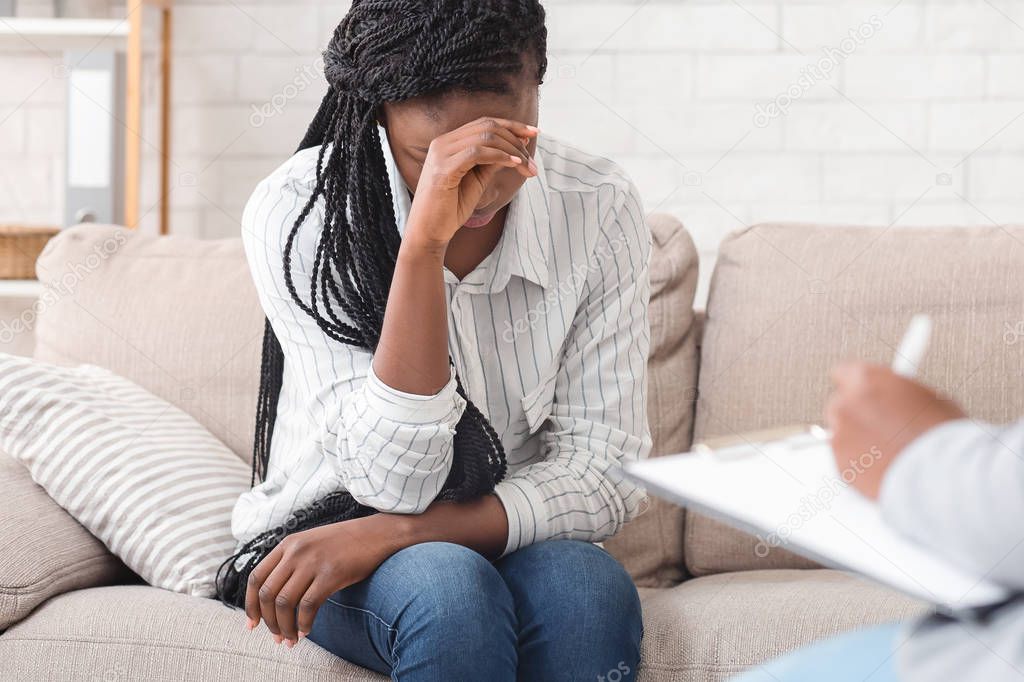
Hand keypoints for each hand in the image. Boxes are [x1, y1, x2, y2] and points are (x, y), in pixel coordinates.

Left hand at [244, 513, 408, 647]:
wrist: (377, 534)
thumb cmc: (345, 543)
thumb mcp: (311, 543)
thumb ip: (291, 562)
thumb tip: (275, 596)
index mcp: (288, 544)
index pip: (255, 577)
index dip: (250, 605)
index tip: (253, 624)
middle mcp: (296, 551)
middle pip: (267, 594)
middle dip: (268, 621)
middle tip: (276, 637)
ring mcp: (313, 562)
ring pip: (285, 602)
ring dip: (285, 627)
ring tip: (290, 639)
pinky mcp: (331, 574)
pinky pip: (308, 606)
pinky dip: (304, 623)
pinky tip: (307, 631)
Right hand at [405, 117, 538, 247]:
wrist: (429, 231)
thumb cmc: (451, 207)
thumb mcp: (477, 179)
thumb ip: (492, 161)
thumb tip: (517, 146)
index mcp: (449, 142)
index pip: (485, 123)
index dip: (512, 125)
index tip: (534, 133)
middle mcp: (443, 142)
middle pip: (488, 126)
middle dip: (516, 140)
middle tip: (532, 162)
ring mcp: (441, 153)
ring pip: (486, 137)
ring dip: (513, 151)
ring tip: (527, 167)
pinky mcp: (443, 169)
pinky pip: (477, 153)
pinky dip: (500, 156)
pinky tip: (514, 165)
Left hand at [826, 362, 964, 498]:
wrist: (941, 474)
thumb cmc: (942, 436)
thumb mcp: (927, 396)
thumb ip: (896, 393)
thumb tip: (894, 395)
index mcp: (865, 380)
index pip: (844, 372)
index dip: (858, 385)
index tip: (865, 392)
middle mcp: (845, 405)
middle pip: (840, 405)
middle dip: (858, 414)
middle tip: (883, 425)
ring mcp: (839, 436)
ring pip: (841, 433)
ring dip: (857, 439)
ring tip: (889, 450)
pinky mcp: (840, 465)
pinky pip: (844, 459)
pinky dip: (859, 462)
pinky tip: (884, 465)